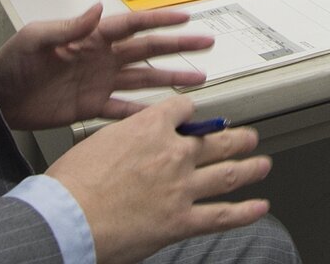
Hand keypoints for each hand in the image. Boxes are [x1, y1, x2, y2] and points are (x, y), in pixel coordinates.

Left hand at [0, 4, 213, 129]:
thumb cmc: (11, 63)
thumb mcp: (36, 39)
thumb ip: (67, 27)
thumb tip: (95, 10)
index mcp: (90, 37)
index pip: (132, 25)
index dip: (160, 20)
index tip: (186, 16)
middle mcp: (101, 58)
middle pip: (147, 50)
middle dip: (178, 46)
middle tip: (207, 42)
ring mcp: (99, 83)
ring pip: (143, 79)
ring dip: (170, 79)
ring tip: (198, 79)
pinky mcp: (91, 107)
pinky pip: (124, 109)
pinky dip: (144, 113)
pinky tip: (163, 115)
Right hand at [51, 96, 272, 263]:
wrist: (67, 217)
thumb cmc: (71, 183)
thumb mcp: (97, 141)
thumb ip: (124, 138)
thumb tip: (130, 141)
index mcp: (149, 128)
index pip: (183, 109)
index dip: (192, 112)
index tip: (196, 116)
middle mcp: (173, 153)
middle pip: (216, 139)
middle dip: (236, 137)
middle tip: (249, 136)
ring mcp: (182, 187)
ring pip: (228, 173)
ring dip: (250, 168)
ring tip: (262, 164)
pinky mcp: (182, 220)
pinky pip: (222, 215)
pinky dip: (245, 212)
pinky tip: (259, 207)